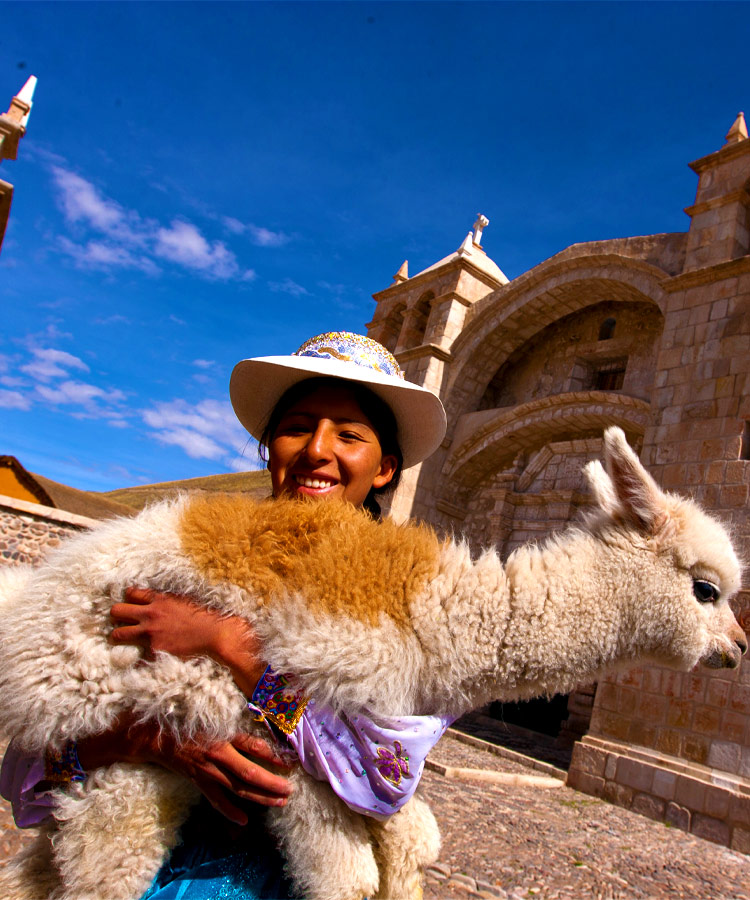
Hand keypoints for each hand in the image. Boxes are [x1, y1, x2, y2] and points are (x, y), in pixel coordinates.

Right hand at [76, 714, 293, 824]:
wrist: (156, 735)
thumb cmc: (189, 720)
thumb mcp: (214, 714)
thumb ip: (235, 719)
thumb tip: (262, 716)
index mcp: (224, 735)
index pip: (254, 747)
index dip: (274, 755)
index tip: (292, 762)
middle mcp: (218, 754)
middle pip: (249, 774)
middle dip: (272, 784)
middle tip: (290, 791)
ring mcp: (207, 771)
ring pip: (237, 789)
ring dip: (260, 798)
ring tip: (279, 802)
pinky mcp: (198, 781)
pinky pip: (216, 800)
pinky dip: (230, 811)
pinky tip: (244, 820)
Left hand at [110, 588, 264, 694]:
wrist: (216, 634)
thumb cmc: (205, 616)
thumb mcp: (184, 600)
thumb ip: (167, 601)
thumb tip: (157, 601)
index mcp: (159, 599)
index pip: (130, 594)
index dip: (128, 599)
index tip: (131, 605)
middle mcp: (151, 614)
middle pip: (117, 611)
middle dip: (116, 616)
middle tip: (121, 621)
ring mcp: (150, 633)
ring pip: (118, 633)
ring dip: (118, 635)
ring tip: (121, 639)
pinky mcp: (154, 650)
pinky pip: (137, 654)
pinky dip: (140, 656)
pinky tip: (143, 656)